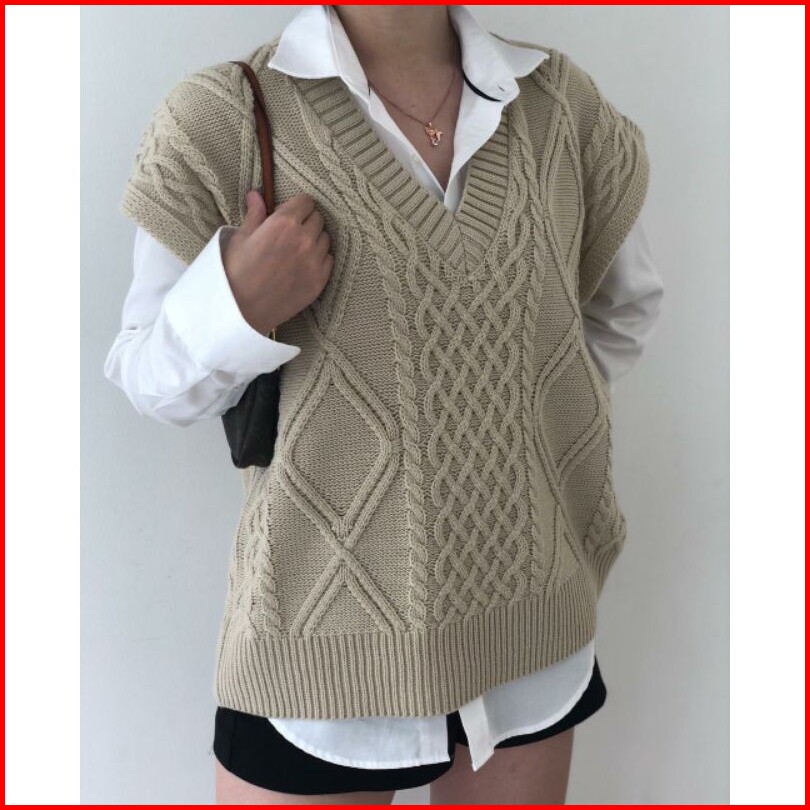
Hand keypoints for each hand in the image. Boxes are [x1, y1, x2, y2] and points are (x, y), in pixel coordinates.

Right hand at [222, 190, 333, 335]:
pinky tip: (303, 265)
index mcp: (284, 223)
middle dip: (306, 221)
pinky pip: (329, 260)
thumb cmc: (234, 273)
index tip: (287, 213)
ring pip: (325, 239)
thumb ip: (255, 214)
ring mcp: (314, 262)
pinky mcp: (319, 281)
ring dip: (314, 239)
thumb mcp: (240, 238)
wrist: (240, 310)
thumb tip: (256, 195)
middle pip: (318, 218)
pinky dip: (320, 259)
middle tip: (291, 232)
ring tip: (296, 250)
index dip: (296, 205)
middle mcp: (304, 240)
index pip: (306, 201)